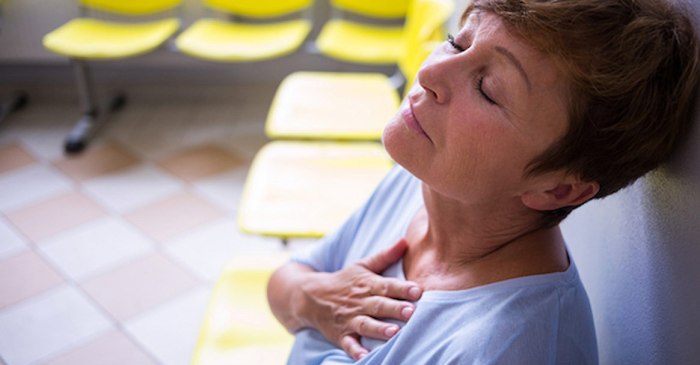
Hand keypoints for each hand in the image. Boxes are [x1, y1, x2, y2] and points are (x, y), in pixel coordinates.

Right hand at [299, 239, 422, 359]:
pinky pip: (349, 344)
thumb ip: (385, 256)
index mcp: (367, 284)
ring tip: (394, 332)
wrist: (310, 296)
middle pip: (379, 305)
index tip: (418, 291)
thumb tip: (406, 241)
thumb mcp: (362, 265)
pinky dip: (356, 351)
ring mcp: (350, 319)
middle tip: (412, 312)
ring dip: (379, 329)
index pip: (387, 285)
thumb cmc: (344, 281)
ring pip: (366, 324)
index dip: (402, 288)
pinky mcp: (342, 335)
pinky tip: (364, 357)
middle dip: (395, 308)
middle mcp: (360, 302)